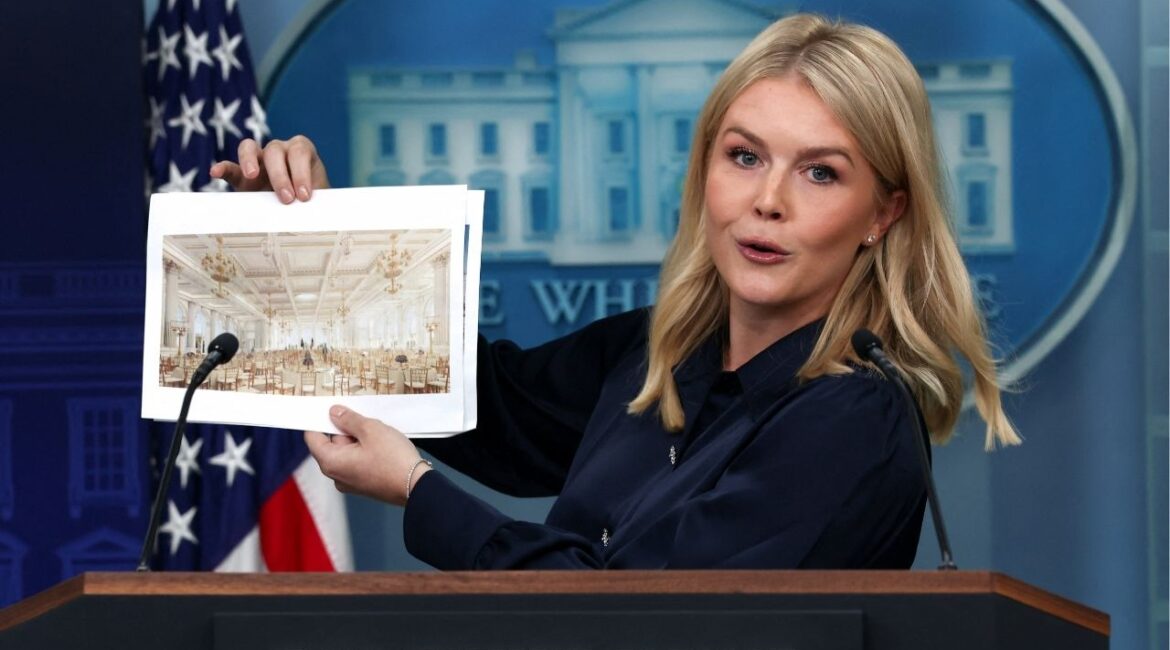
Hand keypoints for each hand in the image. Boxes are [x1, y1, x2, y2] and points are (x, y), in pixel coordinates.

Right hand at [209, 136, 329, 202]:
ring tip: (251, 175)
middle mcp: (279, 151)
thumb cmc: (315, 202)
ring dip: (249, 160)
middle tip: (287, 199)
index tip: (304, 196)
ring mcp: (259, 161)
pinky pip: (230, 167)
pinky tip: (215, 172)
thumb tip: (317, 214)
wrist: (304, 210)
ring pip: (250, 148)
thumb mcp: (321, 198)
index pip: (299, 151)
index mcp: (301, 151)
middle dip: (281, 175)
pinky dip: (223, 168)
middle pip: (275, 150)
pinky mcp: (242, 177)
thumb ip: (318, 200)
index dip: (301, 172)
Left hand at [304, 405, 429, 506]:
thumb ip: (348, 419)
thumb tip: (334, 413)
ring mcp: (349, 482)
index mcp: (331, 462)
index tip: (329, 409)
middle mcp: (336, 475)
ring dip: (358, 440)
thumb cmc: (394, 460)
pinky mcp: (363, 484)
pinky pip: (356, 461)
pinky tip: (381, 447)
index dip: (319, 421)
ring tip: (378, 436)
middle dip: (345, 430)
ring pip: (346, 452)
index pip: (312, 437)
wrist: (416, 486)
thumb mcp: (370, 429)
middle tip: (365, 422)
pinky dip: (365, 451)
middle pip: (330, 444)